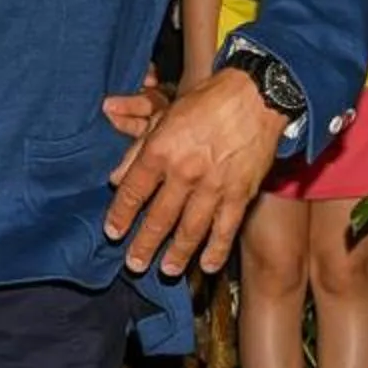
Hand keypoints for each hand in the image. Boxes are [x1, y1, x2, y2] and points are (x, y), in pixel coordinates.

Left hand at [105, 69, 289, 277]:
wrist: (255, 96)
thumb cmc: (205, 103)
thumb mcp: (162, 118)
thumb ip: (136, 151)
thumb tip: (114, 178)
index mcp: (160, 152)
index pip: (132, 191)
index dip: (120, 214)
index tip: (112, 232)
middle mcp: (185, 173)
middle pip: (159, 217)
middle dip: (144, 244)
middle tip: (133, 264)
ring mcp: (214, 186)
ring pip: (191, 229)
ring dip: (177, 253)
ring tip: (165, 270)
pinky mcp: (241, 193)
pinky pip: (226, 228)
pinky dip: (216, 249)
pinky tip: (207, 266)